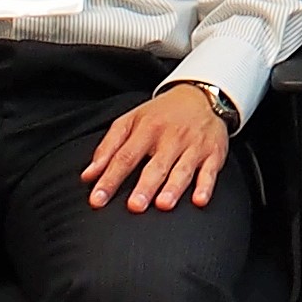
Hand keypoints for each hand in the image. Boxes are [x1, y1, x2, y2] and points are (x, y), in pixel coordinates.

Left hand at [82, 82, 235, 211]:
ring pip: (183, 169)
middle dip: (145, 186)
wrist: (201, 96)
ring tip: (163, 204)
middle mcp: (170, 137)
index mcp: (146, 129)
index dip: (110, 179)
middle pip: (156, 164)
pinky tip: (199, 200)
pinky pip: (210, 171)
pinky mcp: (213, 153)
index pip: (125, 156)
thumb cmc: (161, 114)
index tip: (97, 199)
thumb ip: (108, 148)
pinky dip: (206, 186)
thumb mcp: (131, 121)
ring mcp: (193, 145)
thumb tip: (88, 175)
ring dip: (174, 187)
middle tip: (134, 206)